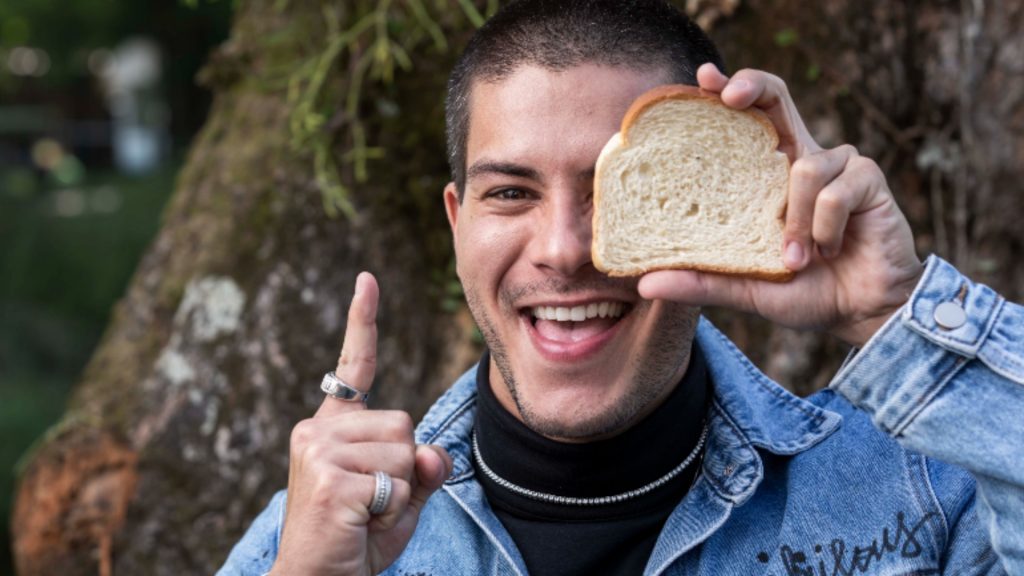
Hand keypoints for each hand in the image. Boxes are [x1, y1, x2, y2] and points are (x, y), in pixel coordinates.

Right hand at [271, 273, 451, 575]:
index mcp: (332, 429)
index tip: (367, 280)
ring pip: (405, 452)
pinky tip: (359, 524)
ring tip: (365, 515)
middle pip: (405, 425)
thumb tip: (435, 453)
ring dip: (399, 493)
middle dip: (405, 471)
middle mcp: (318, 430)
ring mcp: (319, 451)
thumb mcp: (400, 500)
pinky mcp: (329, 477)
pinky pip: (395, 484)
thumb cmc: (356, 540)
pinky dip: (390, 513)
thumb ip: (422, 470)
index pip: (354, 368)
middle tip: (372, 505)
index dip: (364, 322)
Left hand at [638, 64, 923, 347]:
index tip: (701, 79)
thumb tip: (644, 285)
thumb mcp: (745, 288)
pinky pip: (835, 193)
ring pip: (804, 168)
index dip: (727, 91)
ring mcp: (839, 165)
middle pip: (776, 98)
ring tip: (795, 261)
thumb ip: (701, 282)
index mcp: (769, 175)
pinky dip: (824, 230)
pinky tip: (829, 251)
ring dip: (794, 222)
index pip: (747, 119)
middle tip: (728, 95)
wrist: (861, 312)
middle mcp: (802, 158)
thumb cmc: (805, 290)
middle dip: (752, 87)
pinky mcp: (869, 179)